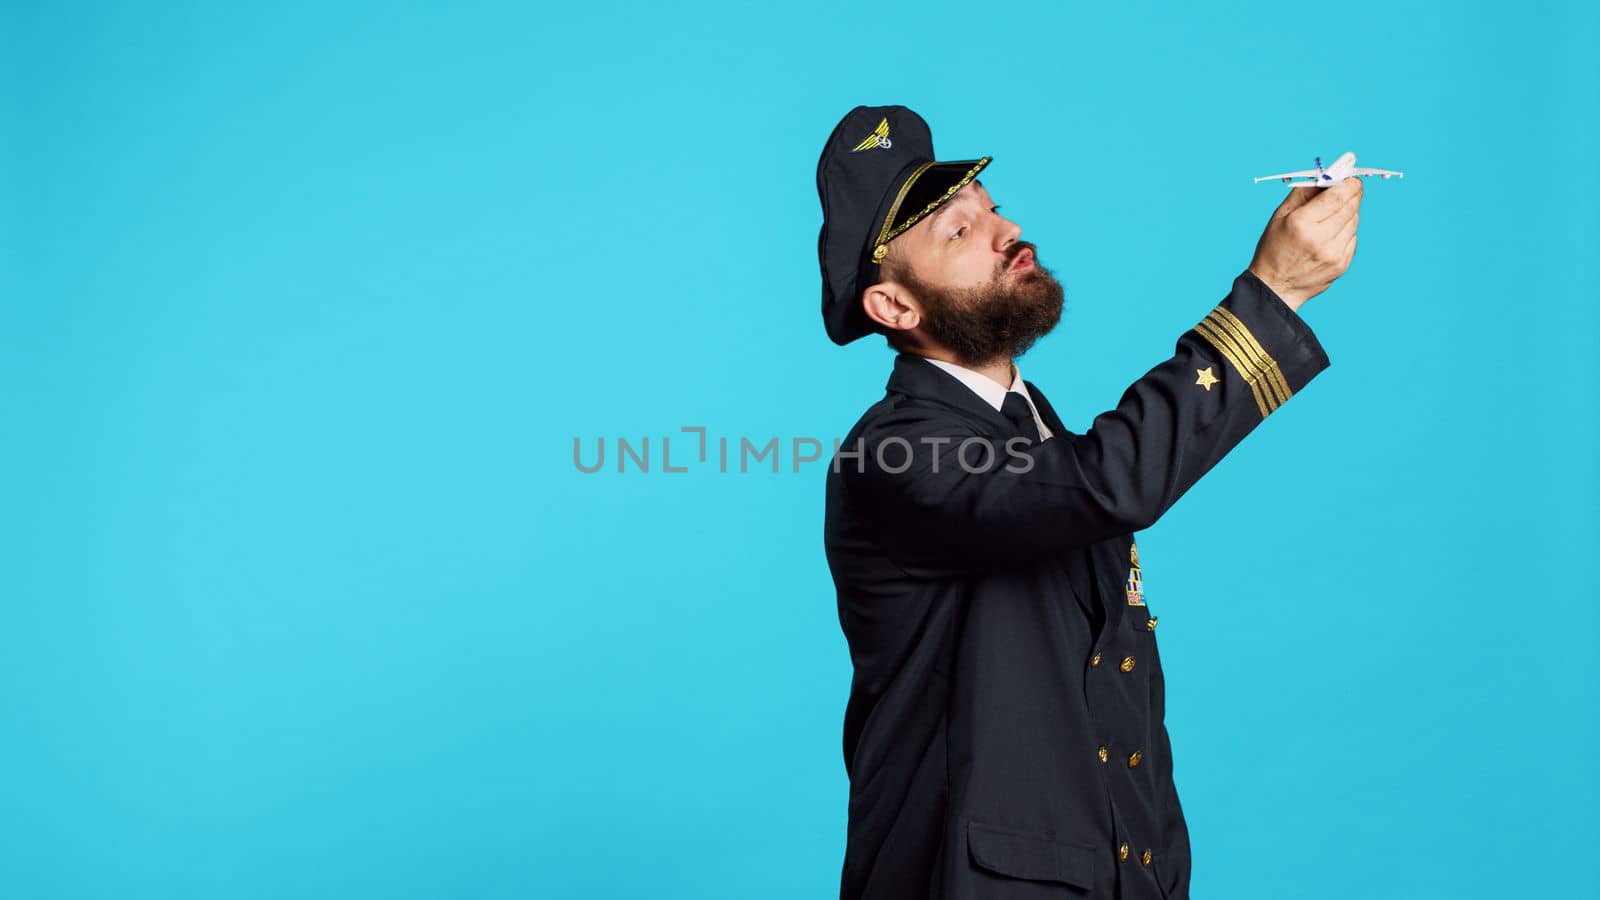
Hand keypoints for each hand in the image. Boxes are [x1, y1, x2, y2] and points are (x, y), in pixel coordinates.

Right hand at [1248, 176, 1362, 310]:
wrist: (1276, 288)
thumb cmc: (1274, 248)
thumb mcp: (1280, 216)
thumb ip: (1305, 192)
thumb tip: (1328, 175)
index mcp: (1302, 224)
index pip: (1338, 195)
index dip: (1348, 183)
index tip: (1350, 178)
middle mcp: (1321, 239)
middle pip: (1351, 206)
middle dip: (1351, 194)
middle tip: (1348, 189)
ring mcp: (1334, 254)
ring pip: (1355, 221)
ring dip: (1348, 213)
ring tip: (1331, 217)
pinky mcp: (1342, 264)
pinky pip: (1353, 237)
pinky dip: (1346, 232)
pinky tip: (1330, 236)